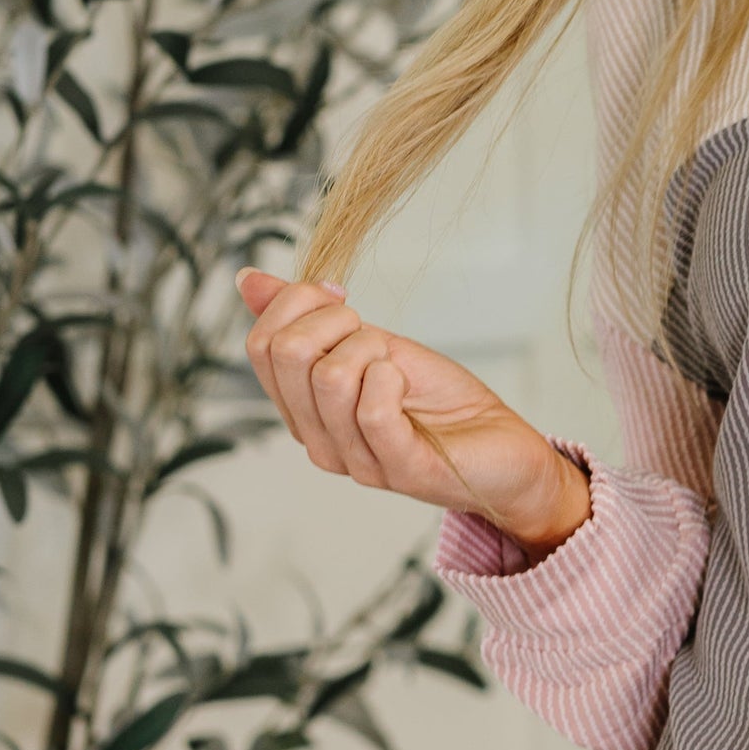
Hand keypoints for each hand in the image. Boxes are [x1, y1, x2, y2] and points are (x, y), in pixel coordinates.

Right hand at [235, 268, 589, 556]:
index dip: (296, 302)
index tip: (338, 295)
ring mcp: (354, 459)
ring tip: (395, 364)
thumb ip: (313, 320)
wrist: (500, 448)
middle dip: (332, 318)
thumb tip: (248, 280)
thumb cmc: (439, 400)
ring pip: (328, 377)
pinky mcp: (398, 469)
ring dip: (371, 348)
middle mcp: (318, 439)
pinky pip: (371, 410)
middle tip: (371, 329)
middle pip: (286, 355)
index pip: (261, 346)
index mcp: (303, 410)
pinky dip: (390, 378)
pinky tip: (404, 380)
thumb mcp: (371, 344)